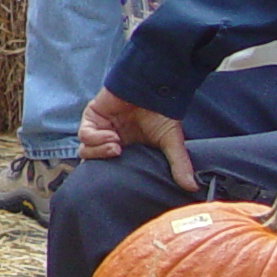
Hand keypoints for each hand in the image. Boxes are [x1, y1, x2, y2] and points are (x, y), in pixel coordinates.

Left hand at [77, 87, 195, 191]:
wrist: (153, 89)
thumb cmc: (162, 114)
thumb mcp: (171, 142)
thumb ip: (178, 165)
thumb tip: (192, 187)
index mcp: (125, 150)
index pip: (109, 170)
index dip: (111, 178)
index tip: (122, 183)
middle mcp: (110, 141)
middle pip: (93, 163)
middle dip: (102, 167)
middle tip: (120, 159)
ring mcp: (99, 130)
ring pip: (86, 150)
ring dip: (100, 151)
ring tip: (117, 147)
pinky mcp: (92, 118)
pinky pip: (85, 134)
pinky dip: (96, 138)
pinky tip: (111, 136)